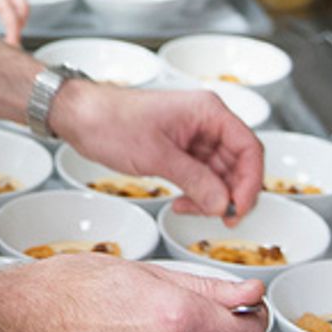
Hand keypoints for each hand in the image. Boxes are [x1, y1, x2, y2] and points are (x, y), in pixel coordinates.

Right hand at [0, 255, 266, 331]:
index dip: (254, 319)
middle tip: (193, 310)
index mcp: (176, 315)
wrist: (30, 319)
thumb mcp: (149, 272)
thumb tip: (250, 292)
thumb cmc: (76, 286)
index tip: (248, 310)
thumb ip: (209, 287)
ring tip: (168, 329)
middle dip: (220, 330)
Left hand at [51, 83, 263, 221]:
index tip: (240, 207)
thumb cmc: (111, 121)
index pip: (250, 148)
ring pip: (221, 172)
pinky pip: (202, 175)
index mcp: (208, 112)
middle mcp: (206, 121)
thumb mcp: (156, 156)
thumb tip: (224, 204)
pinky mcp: (180, 149)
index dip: (251, 181)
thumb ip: (195, 180)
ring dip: (212, 196)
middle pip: (239, 162)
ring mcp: (193, 136)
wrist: (80, 117)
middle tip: (220, 218)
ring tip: (191, 210)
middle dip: (230, 193)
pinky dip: (198, 192)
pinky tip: (183, 203)